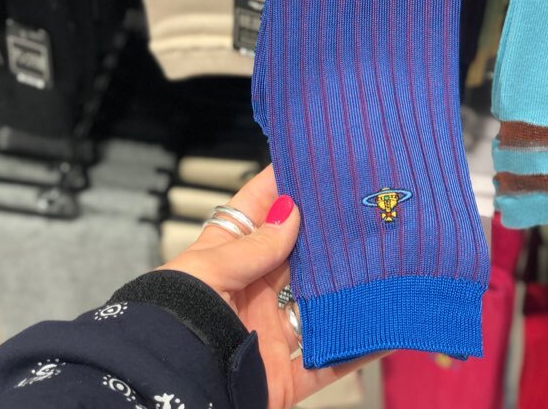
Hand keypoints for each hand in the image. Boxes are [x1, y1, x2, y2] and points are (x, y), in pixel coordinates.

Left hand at [159, 165, 373, 408]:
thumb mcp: (206, 273)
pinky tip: (384, 328)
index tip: (312, 161)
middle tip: (360, 207)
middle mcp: (251, 291)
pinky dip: (357, 349)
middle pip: (296, 255)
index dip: (281, 185)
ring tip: (382, 260)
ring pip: (320, 304)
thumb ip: (252, 247)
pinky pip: (328, 361)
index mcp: (226, 260)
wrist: (163, 394)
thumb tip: (290, 211)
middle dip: (324, 234)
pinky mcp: (283, 375)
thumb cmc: (168, 322)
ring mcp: (269, 332)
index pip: (256, 211)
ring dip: (347, 289)